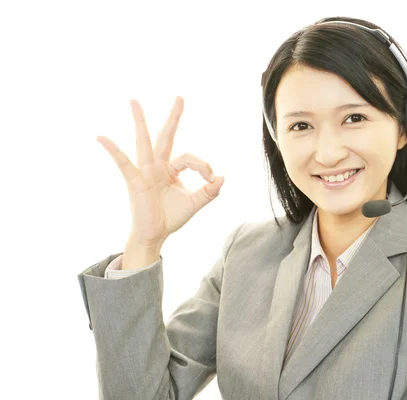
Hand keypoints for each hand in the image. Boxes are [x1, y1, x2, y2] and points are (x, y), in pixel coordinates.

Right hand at [96, 96, 223, 247]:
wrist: (155, 235)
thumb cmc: (171, 217)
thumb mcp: (195, 203)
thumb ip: (209, 191)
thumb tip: (222, 177)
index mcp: (171, 169)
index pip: (190, 158)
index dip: (203, 166)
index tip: (211, 179)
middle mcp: (157, 166)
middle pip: (165, 136)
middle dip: (173, 118)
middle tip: (180, 97)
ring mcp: (145, 172)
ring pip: (144, 142)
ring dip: (140, 121)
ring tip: (134, 100)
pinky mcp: (134, 181)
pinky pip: (122, 163)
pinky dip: (112, 150)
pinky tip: (101, 137)